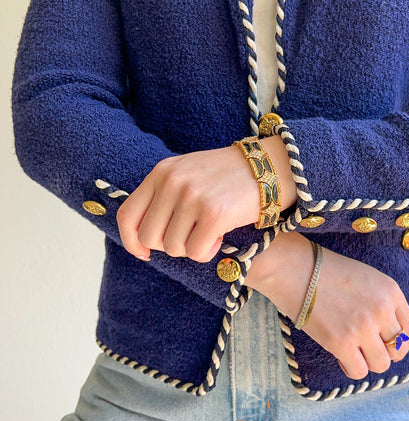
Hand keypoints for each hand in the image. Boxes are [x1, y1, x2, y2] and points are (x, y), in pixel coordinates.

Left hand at [116, 136, 297, 262]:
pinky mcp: (214, 213)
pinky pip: (196, 252)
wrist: (268, 167)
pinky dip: (207, 252)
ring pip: (173, 248)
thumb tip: (144, 236)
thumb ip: (164, 195)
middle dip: (170, 246)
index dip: (131, 241)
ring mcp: (192, 197)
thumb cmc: (228, 175)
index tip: (144, 253)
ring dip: (191, 247)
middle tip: (191, 236)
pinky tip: (220, 236)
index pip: (127, 215)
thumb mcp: (188, 173)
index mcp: (162, 172)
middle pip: (149, 238)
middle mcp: (172, 182)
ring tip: (210, 231)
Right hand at [245, 232, 408, 379]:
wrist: (294, 269)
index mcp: (390, 291)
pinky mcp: (341, 342)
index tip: (386, 345)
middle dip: (380, 351)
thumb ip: (380, 302)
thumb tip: (385, 335)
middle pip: (396, 351)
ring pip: (380, 365)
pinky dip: (350, 367)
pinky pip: (359, 371)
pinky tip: (339, 355)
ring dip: (366, 361)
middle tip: (362, 346)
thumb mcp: (364, 278)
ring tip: (350, 349)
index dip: (400, 344)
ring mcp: (362, 327)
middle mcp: (382, 310)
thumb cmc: (324, 271)